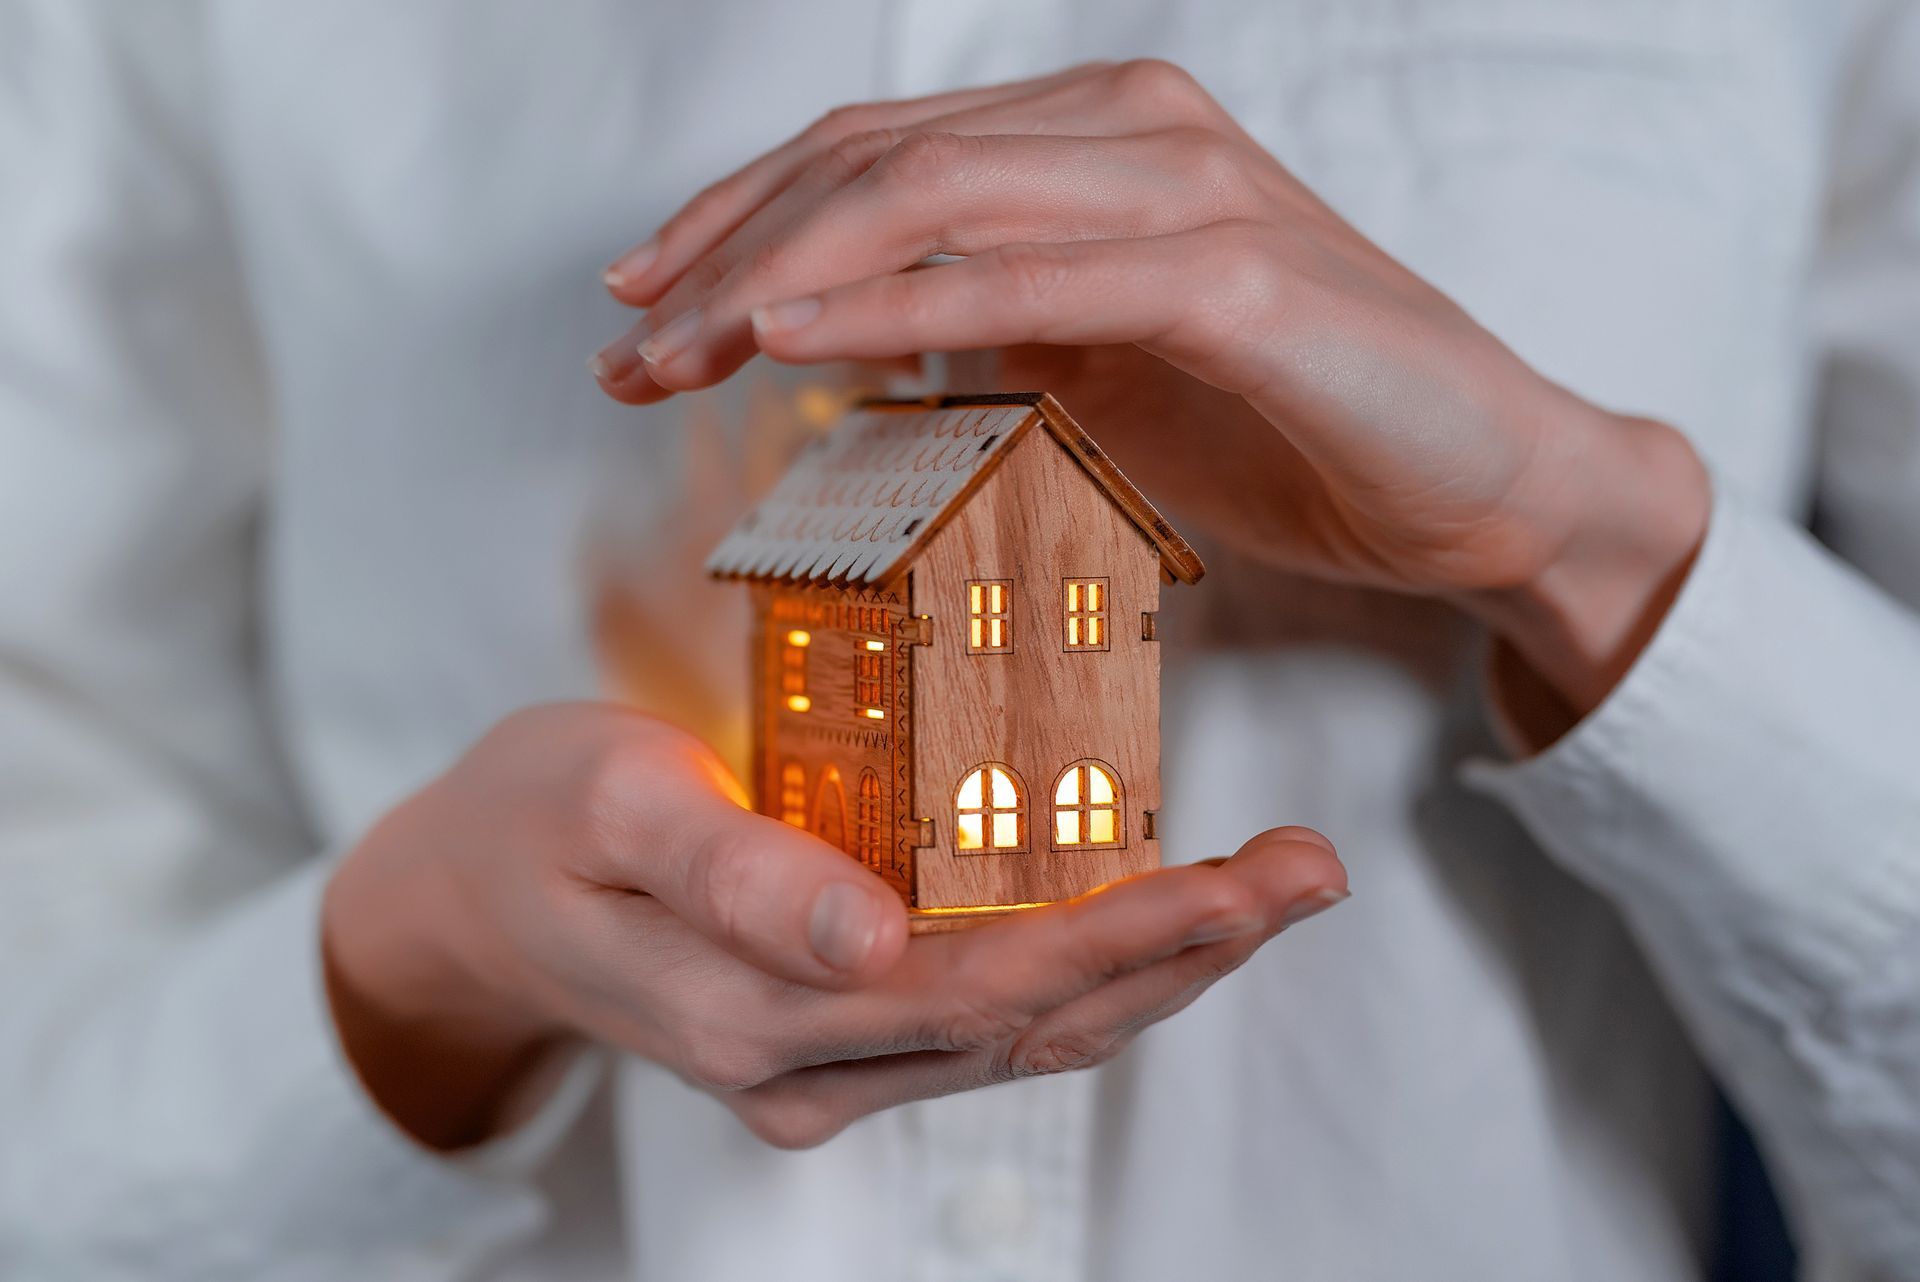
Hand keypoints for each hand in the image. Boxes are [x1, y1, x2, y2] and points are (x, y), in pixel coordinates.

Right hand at [322, 703, 1346, 1149]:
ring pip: (1030, 1032)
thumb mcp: (611, 802)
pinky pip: (990, 1018)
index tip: (1243, 879)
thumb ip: (731, 873)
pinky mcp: (842, 1042)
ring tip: (1276, 887)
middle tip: (1311, 870)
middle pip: (1036, 1022)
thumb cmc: (538, 818)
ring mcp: (826, 1069)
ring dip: (1163, 964)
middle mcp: (807, 1067)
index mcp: (754, 1012)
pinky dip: (1090, 968)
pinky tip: (1163, 915)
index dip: (1124, 938)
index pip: (982, 989)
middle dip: (1187, 949)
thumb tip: (865, 941)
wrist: (476, 895)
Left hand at [590, 60, 1708, 724]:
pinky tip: (792, 347)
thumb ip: (997, 325)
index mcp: (1098, 138)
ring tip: (672, 356)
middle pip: (874, 162)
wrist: (1489, 486)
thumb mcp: (1111, 368)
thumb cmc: (1299, 428)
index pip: (877, 156)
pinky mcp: (1233, 276)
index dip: (739, 222)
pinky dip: (894, 309)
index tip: (642, 308)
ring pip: (929, 199)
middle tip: (627, 348)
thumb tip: (853, 335)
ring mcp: (1184, 189)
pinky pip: (1028, 281)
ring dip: (775, 278)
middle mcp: (1133, 129)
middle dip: (725, 253)